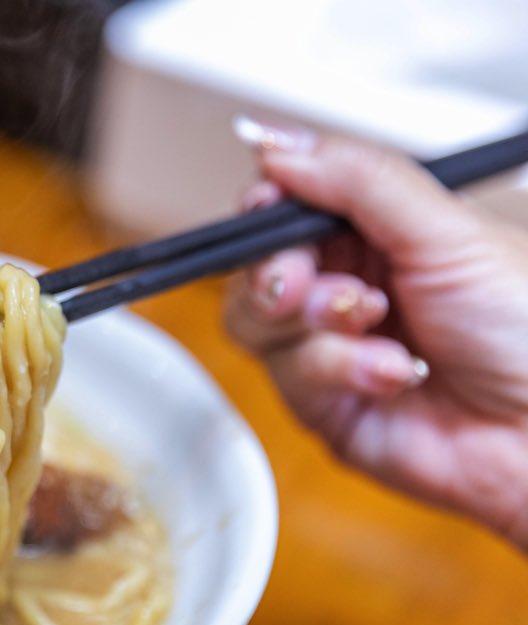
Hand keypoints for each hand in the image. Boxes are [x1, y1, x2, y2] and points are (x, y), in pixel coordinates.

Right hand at [223, 119, 527, 547]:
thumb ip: (356, 179)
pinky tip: (396, 371)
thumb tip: (274, 142)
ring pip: (254, 323)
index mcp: (376, 234)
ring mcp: (330, 348)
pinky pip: (288, 378)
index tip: (268, 203)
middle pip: (255, 266)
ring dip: (315, 321)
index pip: (286, 206)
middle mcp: (347, 288)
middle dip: (280, 271)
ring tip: (371, 324)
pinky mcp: (325, 406)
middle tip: (315, 281)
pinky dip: (339, 368)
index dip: (266, 205)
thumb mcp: (445, 231)